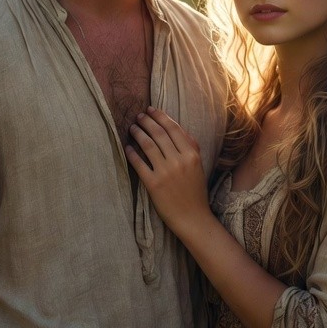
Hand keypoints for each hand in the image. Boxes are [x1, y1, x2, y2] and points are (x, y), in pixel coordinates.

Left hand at [126, 106, 211, 233]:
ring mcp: (166, 172)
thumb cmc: (195, 191)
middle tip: (138, 116)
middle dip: (146, 121)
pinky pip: (139, 164)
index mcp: (192, 154)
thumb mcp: (199, 165)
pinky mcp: (154, 184)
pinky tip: (128, 148)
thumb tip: (176, 128)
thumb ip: (191, 146)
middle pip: (159, 133)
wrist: (193, 217)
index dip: (160, 116)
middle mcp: (179, 160)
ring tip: (132, 128)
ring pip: (148, 145)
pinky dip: (132, 153)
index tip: (150, 110)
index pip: (173, 128)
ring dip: (138, 133)